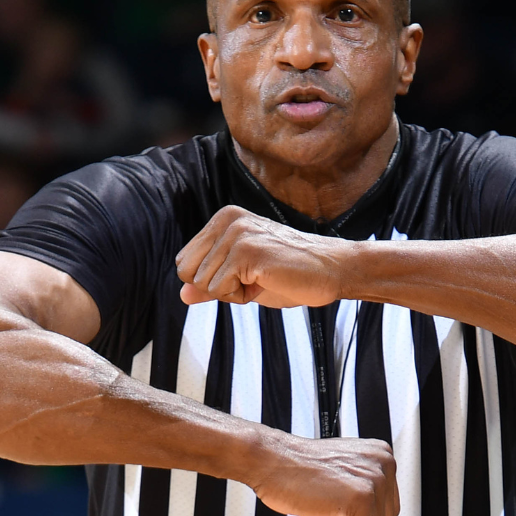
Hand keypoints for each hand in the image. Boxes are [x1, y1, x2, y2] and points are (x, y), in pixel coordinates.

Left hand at [175, 205, 352, 307]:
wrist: (333, 269)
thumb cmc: (292, 273)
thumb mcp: (244, 278)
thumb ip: (211, 283)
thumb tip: (182, 295)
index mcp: (224, 218)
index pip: (185, 262)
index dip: (212, 280)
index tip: (245, 274)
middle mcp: (227, 220)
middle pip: (187, 272)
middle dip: (216, 287)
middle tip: (253, 278)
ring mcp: (237, 234)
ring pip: (203, 284)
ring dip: (233, 292)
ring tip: (264, 278)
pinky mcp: (247, 251)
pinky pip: (220, 290)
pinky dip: (242, 297)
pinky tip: (267, 281)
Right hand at [247, 434, 398, 515]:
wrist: (273, 460)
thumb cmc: (298, 465)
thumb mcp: (344, 467)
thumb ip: (365, 484)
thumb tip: (377, 515)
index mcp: (381, 455)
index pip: (389, 502)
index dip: (362, 510)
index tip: (342, 499)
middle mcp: (383, 465)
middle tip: (332, 502)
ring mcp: (375, 482)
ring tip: (328, 504)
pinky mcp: (362, 501)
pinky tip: (327, 511)